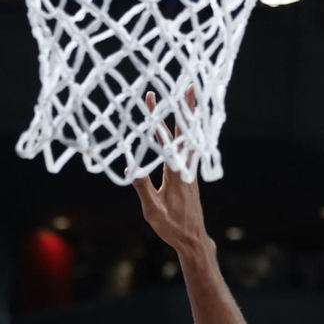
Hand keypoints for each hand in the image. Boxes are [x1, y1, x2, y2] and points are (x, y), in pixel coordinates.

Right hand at [131, 91, 210, 254]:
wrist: (193, 238)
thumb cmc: (171, 226)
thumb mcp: (152, 209)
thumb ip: (143, 188)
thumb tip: (131, 168)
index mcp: (175, 172)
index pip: (167, 139)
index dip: (158, 117)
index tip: (151, 98)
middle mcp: (186, 167)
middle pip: (187, 132)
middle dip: (185, 107)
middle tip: (188, 85)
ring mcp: (191, 170)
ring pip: (192, 138)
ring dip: (191, 117)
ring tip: (191, 98)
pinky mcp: (192, 175)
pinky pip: (192, 148)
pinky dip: (191, 133)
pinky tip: (190, 127)